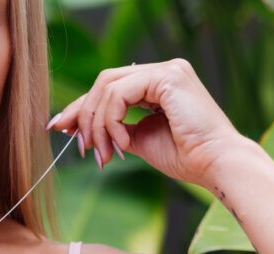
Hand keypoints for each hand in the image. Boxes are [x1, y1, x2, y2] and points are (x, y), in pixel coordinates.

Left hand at [46, 58, 244, 185]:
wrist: (212, 164)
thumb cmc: (184, 156)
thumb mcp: (140, 140)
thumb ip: (117, 129)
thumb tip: (85, 131)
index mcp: (156, 84)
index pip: (108, 88)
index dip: (81, 107)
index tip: (60, 127)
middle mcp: (160, 71)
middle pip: (103, 83)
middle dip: (82, 115)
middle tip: (80, 147)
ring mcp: (165, 70)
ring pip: (106, 88)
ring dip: (97, 125)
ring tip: (103, 153)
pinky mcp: (166, 76)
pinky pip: (119, 94)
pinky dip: (112, 120)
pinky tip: (121, 143)